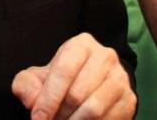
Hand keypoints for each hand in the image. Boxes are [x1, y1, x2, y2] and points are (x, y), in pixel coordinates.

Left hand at [12, 33, 135, 118]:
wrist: (88, 85)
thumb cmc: (59, 80)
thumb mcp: (36, 77)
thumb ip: (27, 86)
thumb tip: (32, 102)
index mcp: (82, 44)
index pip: (63, 71)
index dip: (48, 98)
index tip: (38, 118)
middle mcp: (105, 56)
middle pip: (77, 93)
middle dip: (59, 114)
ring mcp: (120, 78)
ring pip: (94, 109)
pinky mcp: (129, 99)